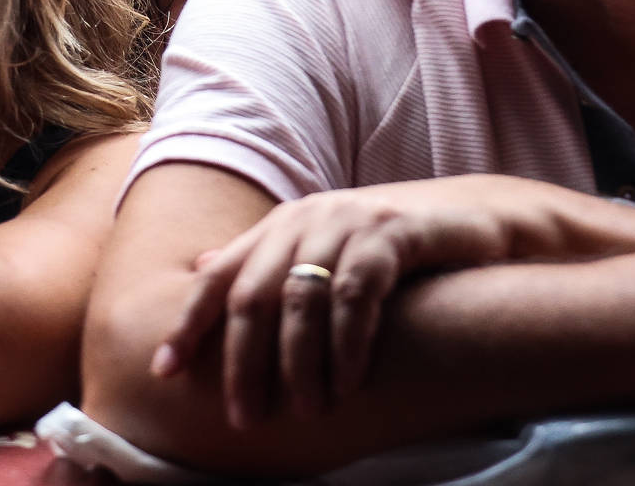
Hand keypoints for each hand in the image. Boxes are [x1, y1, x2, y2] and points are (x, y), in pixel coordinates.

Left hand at [153, 177, 534, 426]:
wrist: (468, 220)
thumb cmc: (386, 248)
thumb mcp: (320, 248)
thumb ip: (264, 259)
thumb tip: (200, 270)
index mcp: (280, 226)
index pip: (219, 276)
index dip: (189, 323)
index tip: (166, 371)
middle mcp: (306, 219)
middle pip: (252, 295)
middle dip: (242, 363)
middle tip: (244, 416)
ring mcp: (347, 222)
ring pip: (301, 300)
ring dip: (298, 364)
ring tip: (305, 411)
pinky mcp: (391, 234)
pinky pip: (357, 295)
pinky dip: (347, 345)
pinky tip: (348, 383)